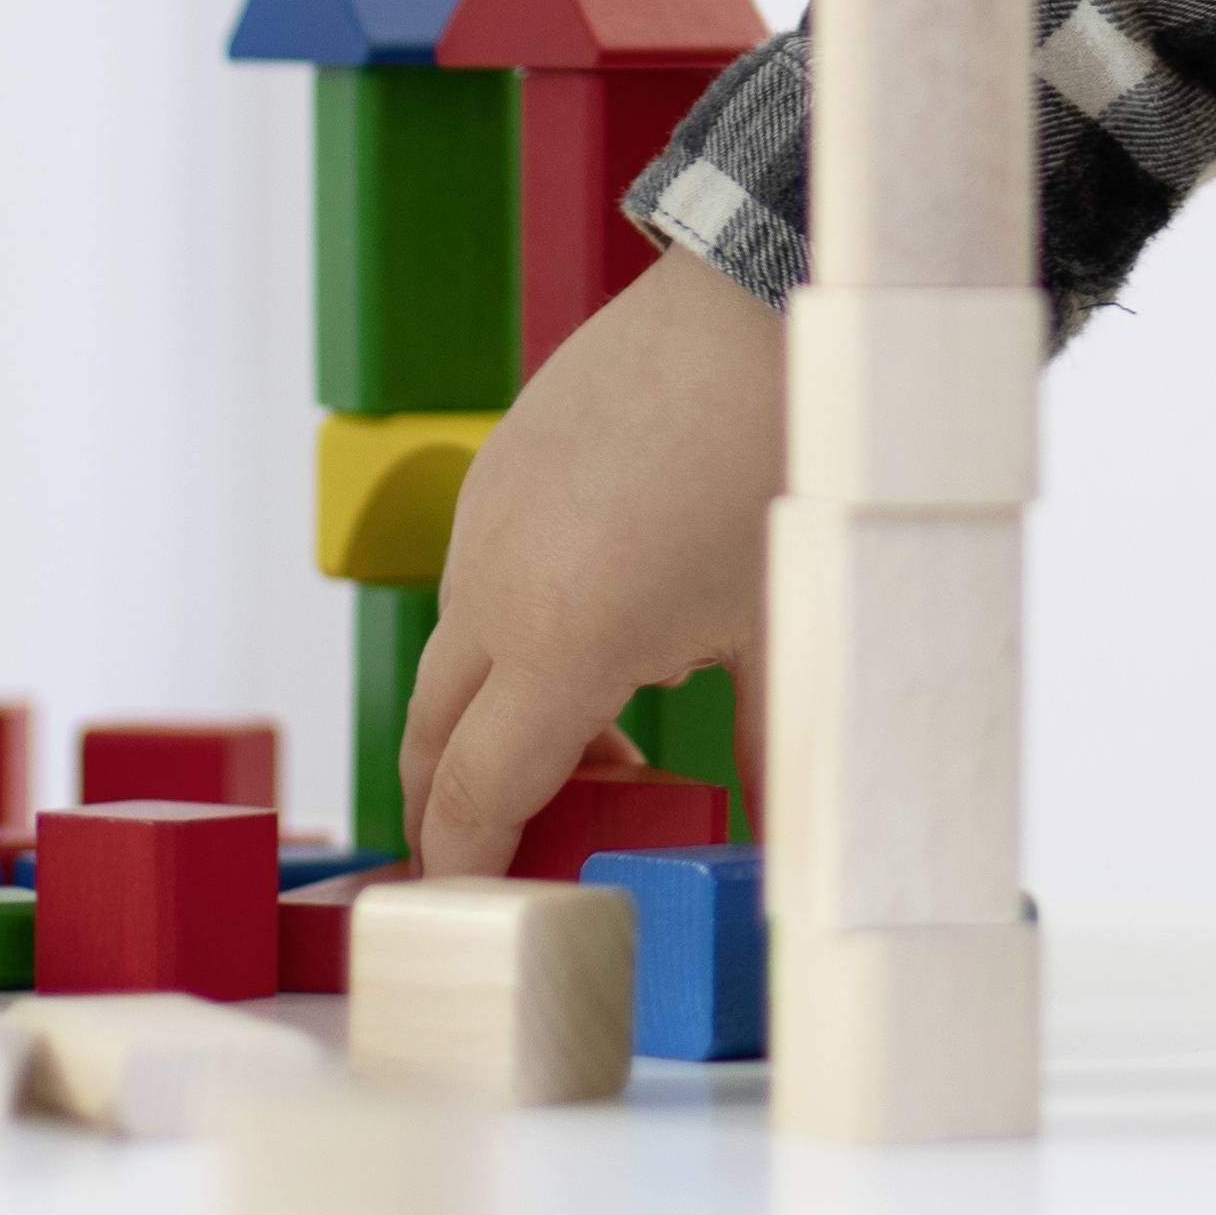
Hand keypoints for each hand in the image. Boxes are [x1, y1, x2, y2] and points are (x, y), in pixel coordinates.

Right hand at [399, 248, 788, 878]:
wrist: (766, 302)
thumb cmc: (785, 468)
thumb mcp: (781, 625)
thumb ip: (769, 749)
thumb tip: (782, 837)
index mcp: (558, 644)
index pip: (473, 796)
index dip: (465, 867)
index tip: (471, 911)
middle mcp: (493, 585)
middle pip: (430, 736)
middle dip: (452, 811)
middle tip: (500, 862)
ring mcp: (486, 518)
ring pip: (455, 655)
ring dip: (496, 719)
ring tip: (598, 750)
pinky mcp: (499, 466)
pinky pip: (480, 580)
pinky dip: (513, 637)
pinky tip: (607, 636)